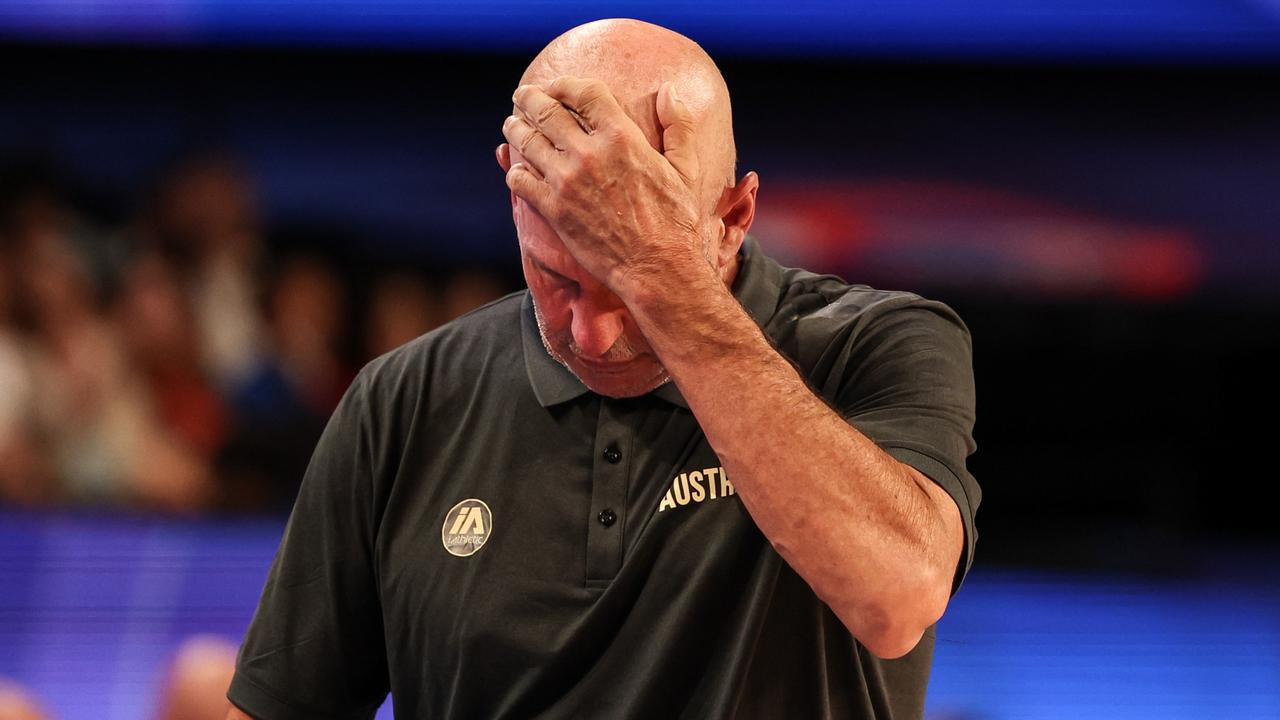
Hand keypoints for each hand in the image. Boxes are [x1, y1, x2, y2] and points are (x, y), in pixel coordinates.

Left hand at [499, 76, 707, 298]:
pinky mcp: (554, 210)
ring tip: (512, 125)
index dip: (564, 84)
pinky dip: (515, 172)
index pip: (583, 92)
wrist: (657, 268)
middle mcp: (590, 154)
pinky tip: (518, 170)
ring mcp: (567, 182)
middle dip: (530, 99)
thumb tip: (668, 91)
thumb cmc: (676, 221)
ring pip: (527, 142)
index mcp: (622, 137)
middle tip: (522, 96)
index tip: (556, 86)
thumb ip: (679, 125)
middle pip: (546, 110)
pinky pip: (520, 181)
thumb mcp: (686, 168)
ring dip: (516, 129)